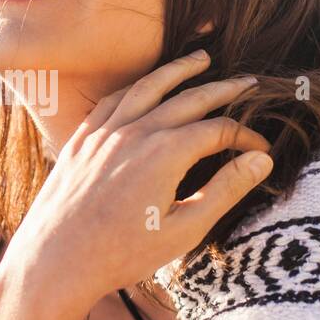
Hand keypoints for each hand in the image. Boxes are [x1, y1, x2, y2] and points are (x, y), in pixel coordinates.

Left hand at [0, 50, 272, 319]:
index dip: (246, 137)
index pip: (219, 130)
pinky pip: (112, 101)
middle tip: (248, 81)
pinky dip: (135, 87)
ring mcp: (105, 132)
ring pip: (148, 88)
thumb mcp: (184, 230)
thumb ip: (225, 190)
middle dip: (223, 89)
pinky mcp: (82, 140)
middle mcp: (136, 132)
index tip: (263, 148)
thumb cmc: (122, 254)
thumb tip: (261, 159)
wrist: (56, 260)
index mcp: (166, 153)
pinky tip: (144, 85)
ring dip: (177, 70)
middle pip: (189, 98)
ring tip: (200, 59)